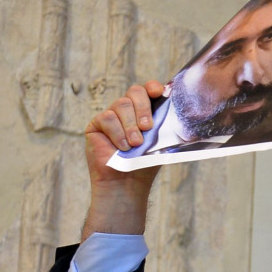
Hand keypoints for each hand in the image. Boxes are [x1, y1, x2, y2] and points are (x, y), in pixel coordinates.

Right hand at [80, 83, 164, 239]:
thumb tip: (175, 109)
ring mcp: (111, 115)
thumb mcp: (158, 142)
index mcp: (144, 111)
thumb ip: (163, 124)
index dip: (152, 87)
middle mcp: (128, 110)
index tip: (159, 92)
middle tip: (147, 127)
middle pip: (134, 93)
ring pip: (121, 104)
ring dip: (131, 125)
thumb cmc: (144, 164)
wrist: (127, 184)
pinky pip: (107, 118)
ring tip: (136, 144)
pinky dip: (117, 133)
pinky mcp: (96, 124)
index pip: (147, 90)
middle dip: (143, 108)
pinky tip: (123, 147)